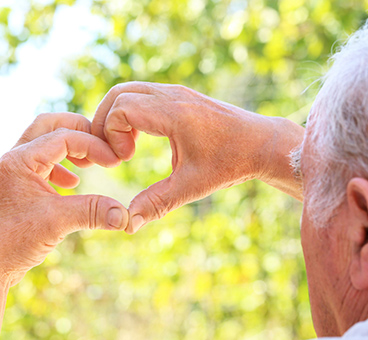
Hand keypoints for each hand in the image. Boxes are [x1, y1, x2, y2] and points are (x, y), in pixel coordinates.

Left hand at [0, 112, 128, 285]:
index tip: (115, 162)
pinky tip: (73, 184)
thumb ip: (93, 212)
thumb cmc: (12, 241)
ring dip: (70, 147)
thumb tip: (126, 215)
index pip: (64, 136)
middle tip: (101, 145)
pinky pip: (42, 163)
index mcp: (21, 159)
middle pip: (49, 125)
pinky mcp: (17, 187)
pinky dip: (61, 167)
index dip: (94, 145)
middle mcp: (15, 159)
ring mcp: (14, 172)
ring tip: (90, 163)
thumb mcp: (57, 222)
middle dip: (79, 130)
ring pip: (44, 142)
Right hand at [92, 82, 303, 233]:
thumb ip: (157, 202)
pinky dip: (131, 112)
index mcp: (175, 113)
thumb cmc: (231, 162)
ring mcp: (177, 91)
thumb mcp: (193, 186)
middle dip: (106, 122)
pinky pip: (143, 93)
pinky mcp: (180, 94)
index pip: (121, 108)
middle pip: (119, 93)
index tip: (125, 159)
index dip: (112, 134)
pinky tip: (140, 138)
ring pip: (130, 90)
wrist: (262, 143)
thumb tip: (128, 223)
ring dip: (117, 116)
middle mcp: (173, 95)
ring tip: (125, 147)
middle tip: (115, 153)